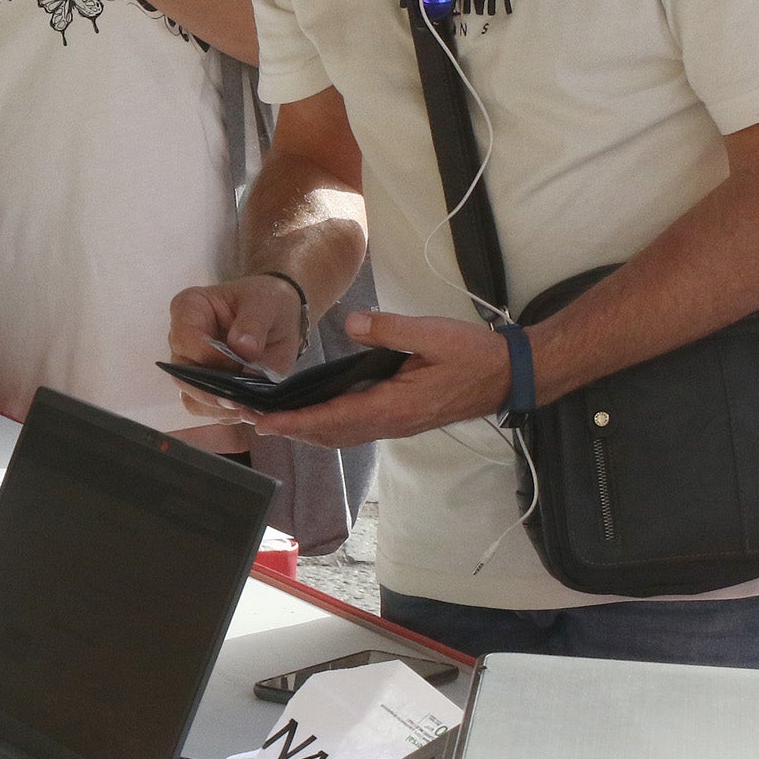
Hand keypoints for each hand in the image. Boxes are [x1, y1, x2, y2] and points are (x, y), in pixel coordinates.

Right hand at [165, 275, 307, 418]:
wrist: (278, 318)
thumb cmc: (266, 302)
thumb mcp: (266, 303)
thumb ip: (253, 323)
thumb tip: (244, 349)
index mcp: (189, 309)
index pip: (186, 339)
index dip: (209, 357)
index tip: (239, 363)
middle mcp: (182, 340)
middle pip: (182, 375)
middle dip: (212, 391)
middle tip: (241, 399)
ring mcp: (191, 367)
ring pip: (190, 398)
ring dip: (218, 407)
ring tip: (246, 405)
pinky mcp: (204, 387)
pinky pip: (206, 409)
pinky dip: (225, 414)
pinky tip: (246, 407)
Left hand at [248, 309, 509, 449]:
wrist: (507, 374)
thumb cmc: (472, 354)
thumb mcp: (432, 333)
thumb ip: (390, 329)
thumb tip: (352, 323)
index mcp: (394, 406)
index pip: (333, 418)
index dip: (296, 421)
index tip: (264, 421)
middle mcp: (390, 423)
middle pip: (330, 433)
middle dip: (290, 429)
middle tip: (251, 420)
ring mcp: (396, 425)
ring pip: (341, 435)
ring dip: (306, 431)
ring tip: (273, 421)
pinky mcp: (400, 420)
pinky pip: (355, 429)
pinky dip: (328, 426)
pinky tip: (314, 415)